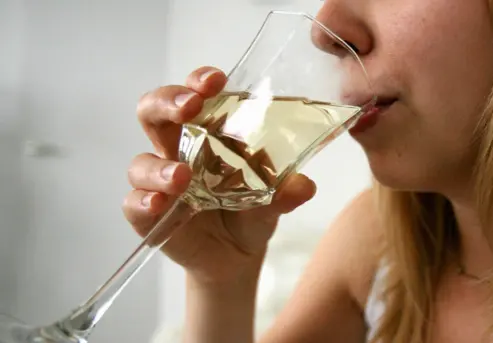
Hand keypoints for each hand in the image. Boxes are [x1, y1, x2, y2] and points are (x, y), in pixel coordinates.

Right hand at [122, 66, 315, 283]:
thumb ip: (285, 191)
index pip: (194, 95)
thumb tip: (304, 186)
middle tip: (190, 107)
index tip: (216, 81)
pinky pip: (135, 204)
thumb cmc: (252, 212)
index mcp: (206, 133)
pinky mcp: (149, 215)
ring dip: (160, 166)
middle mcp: (178, 150)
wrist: (237, 256)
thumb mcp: (274, 200)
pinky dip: (144, 202)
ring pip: (141, 162)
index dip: (199, 81)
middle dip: (168, 102)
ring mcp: (159, 182)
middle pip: (154, 113)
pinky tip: (160, 204)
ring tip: (183, 177)